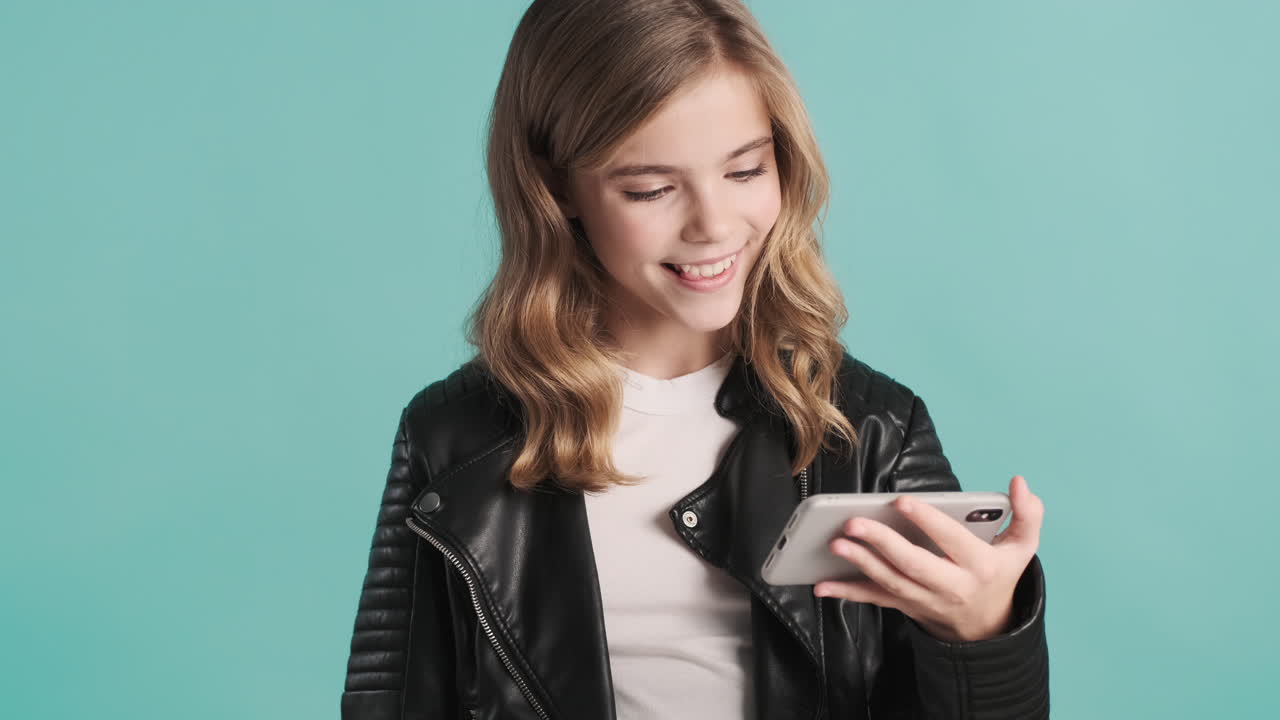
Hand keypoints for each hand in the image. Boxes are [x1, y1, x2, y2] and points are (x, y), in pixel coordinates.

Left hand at [813, 475, 1043, 642]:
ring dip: (860, 564)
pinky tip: (822, 584)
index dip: (928, 521)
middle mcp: (951, 586)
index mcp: (980, 566)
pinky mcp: (906, 607)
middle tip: (854, 523)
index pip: (952, 541)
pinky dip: (847, 592)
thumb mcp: (1022, 547)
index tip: (902, 501)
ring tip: (836, 543)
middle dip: (882, 543)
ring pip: (891, 583)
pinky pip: (875, 600)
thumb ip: (1027, 514)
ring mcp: (926, 600)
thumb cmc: (999, 574)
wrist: (987, 627)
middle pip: (914, 565)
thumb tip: (1019, 483)